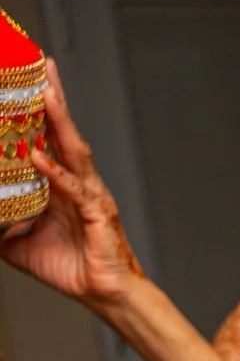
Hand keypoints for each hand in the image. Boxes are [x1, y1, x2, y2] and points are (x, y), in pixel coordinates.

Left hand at [0, 68, 142, 307]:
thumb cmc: (71, 268)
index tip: (29, 78)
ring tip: (46, 93)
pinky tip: (38, 156)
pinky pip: (73, 188)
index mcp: (62, 184)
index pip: (50, 137)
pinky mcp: (97, 214)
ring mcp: (90, 195)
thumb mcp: (17, 243)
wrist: (101, 295)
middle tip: (42, 65)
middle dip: (54, 97)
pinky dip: (55, 172)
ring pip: (73, 149)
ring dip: (59, 120)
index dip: (41, 108)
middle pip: (65, 131)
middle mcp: (78, 182)